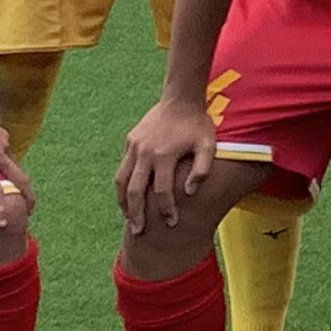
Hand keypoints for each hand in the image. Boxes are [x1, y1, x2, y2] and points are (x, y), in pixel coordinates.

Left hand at [0, 93, 26, 230]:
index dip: (0, 208)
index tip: (4, 223)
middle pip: (21, 179)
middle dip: (28, 196)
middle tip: (29, 211)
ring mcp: (3, 144)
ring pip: (16, 166)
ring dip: (18, 180)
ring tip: (16, 191)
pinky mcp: (3, 136)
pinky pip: (8, 154)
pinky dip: (7, 164)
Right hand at [117, 93, 219, 230]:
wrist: (180, 98)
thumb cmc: (198, 124)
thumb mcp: (208, 145)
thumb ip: (202, 170)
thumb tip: (189, 192)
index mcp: (165, 154)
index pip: (161, 191)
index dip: (166, 209)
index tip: (171, 222)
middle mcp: (145, 152)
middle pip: (135, 191)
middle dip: (137, 214)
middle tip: (138, 232)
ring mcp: (135, 146)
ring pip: (122, 181)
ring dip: (123, 202)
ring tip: (128, 218)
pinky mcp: (130, 142)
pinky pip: (123, 168)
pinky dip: (123, 185)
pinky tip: (128, 197)